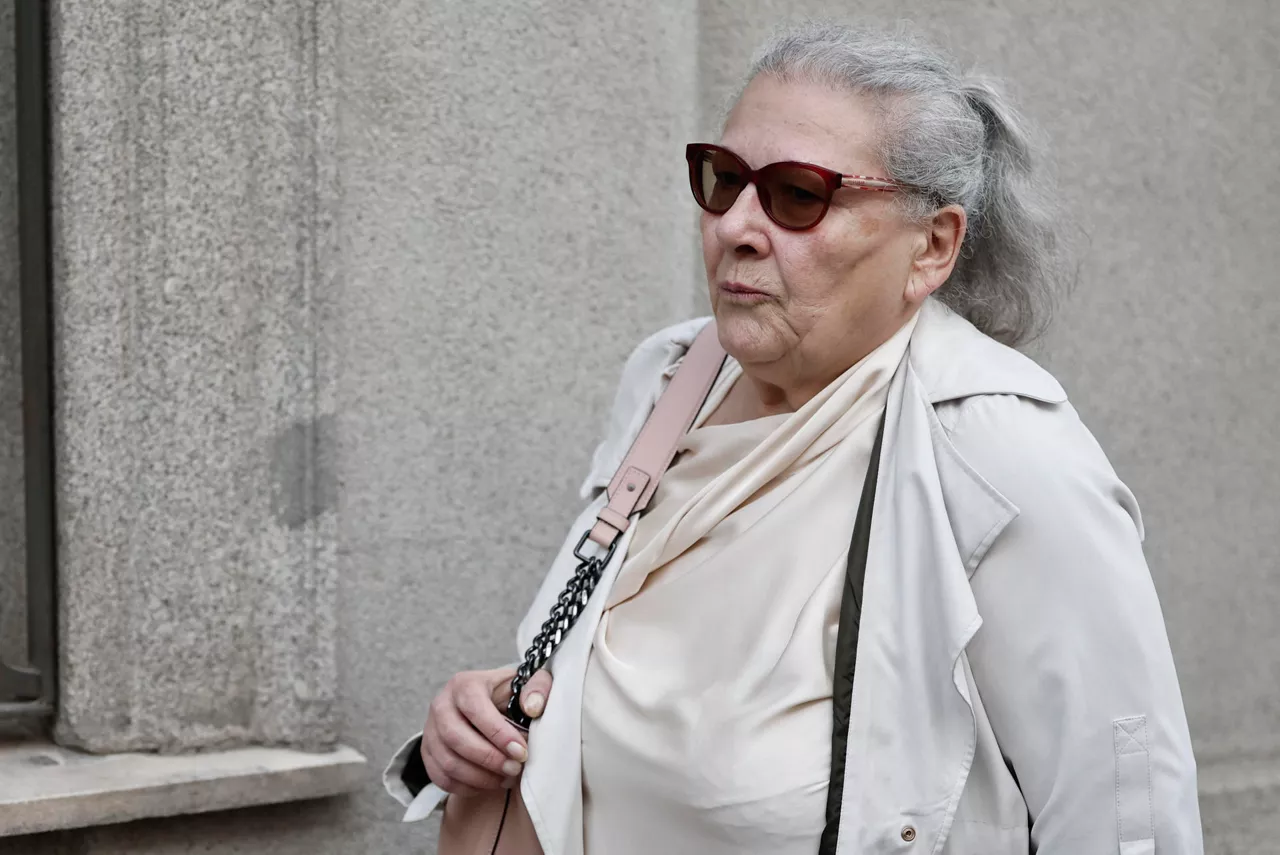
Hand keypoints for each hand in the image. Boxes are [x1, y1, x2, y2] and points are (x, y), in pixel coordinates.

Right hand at [420, 666, 553, 795]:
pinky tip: (488, 784)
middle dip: (488, 759)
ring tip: (504, 778)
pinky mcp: (427, 752)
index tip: (521, 752)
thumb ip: (538, 688)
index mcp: (465, 684)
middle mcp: (441, 705)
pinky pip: (441, 777)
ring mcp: (430, 730)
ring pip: (447, 762)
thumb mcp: (525, 684)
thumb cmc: (507, 695)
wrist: (487, 702)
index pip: (475, 709)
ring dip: (479, 777)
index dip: (498, 734)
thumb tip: (533, 707)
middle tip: (514, 769)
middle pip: (456, 738)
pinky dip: (466, 787)